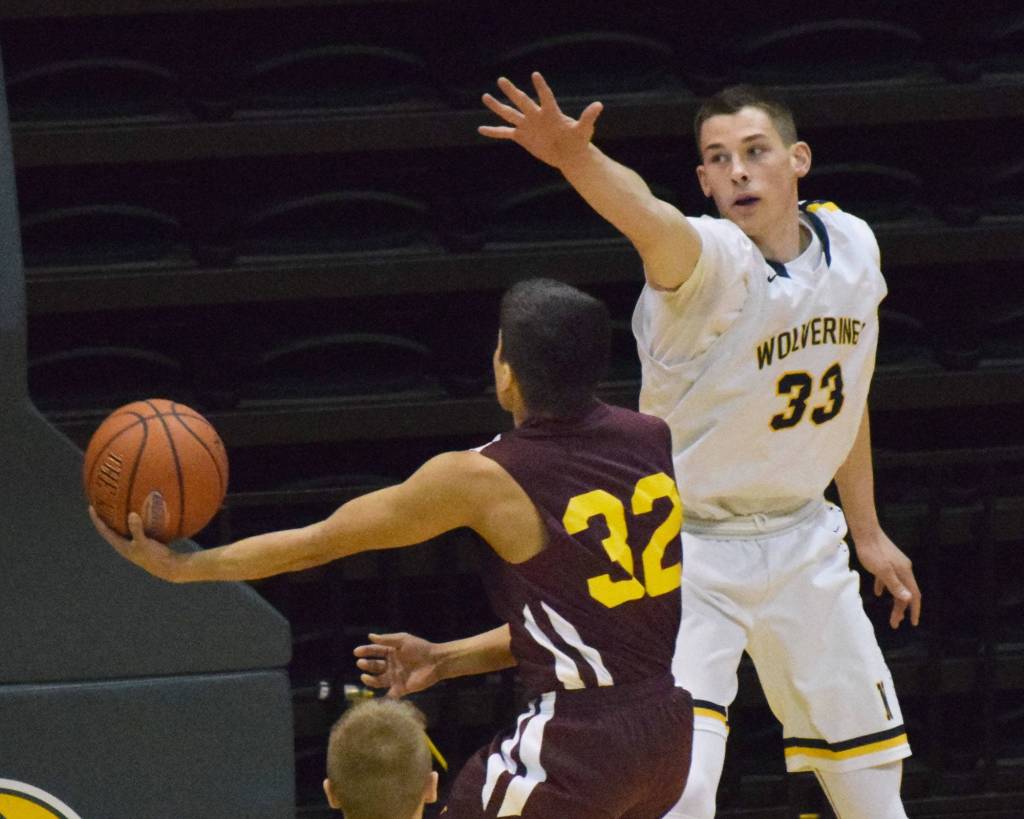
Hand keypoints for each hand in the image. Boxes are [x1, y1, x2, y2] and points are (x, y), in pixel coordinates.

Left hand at [89, 506, 184, 581]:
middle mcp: (124, 545)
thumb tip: (132, 514)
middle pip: (110, 529)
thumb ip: (137, 529)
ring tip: (118, 506)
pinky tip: (139, 512)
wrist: (168, 567)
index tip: (91, 507)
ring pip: (122, 529)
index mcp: (120, 545)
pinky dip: (133, 520)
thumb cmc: (154, 557)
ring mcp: (133, 544)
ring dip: (119, 519)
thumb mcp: (144, 543)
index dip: (96, 519)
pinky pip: (134, 528)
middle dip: (105, 517)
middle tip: (102, 503)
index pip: (104, 531)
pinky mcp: (143, 542)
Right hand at [353, 632, 441, 697]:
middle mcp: (391, 665)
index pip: (375, 651)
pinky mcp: (401, 689)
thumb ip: (387, 639)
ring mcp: (395, 678)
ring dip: (370, 679)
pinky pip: (389, 695)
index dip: (366, 651)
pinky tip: (374, 696)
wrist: (435, 662)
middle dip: (366, 665)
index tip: (356, 652)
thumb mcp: (403, 640)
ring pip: (378, 680)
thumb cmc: (420, 648)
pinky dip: (382, 698)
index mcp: (391, 652)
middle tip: (361, 663)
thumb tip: (370, 636)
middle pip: (374, 666)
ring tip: (364, 676)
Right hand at [479, 71, 602, 168]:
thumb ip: (588, 117)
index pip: (545, 97)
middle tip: (501, 79)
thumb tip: (599, 105)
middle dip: (512, 91)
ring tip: (485, 96)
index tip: (535, 75)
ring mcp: (527, 125)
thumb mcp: (583, 130)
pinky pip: (505, 133)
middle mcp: (536, 116)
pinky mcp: (522, 136)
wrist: (569, 153)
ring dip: (497, 106)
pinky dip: (494, 132)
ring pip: (509, 114)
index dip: (541, 87)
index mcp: (551, 113)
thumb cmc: (578, 140)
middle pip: (522, 101)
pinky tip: (481, 129)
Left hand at [853, 529, 921, 628]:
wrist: (865, 532)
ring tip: (891, 614)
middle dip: (901, 609)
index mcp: (905, 572)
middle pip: (905, 592)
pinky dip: (884, 587)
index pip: (914, 595)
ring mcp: (895, 564)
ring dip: (895, 600)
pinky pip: (888, 578)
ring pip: (897, 586)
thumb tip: (908, 599)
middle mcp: (903, 569)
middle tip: (895, 623)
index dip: (914, 610)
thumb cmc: (872, 552)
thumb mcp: (882, 571)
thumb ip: (895, 585)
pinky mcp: (885, 561)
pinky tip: (878, 593)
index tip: (913, 623)